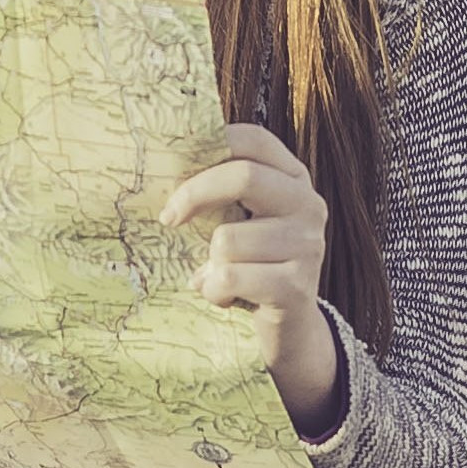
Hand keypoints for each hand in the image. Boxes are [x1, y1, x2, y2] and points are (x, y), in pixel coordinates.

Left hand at [165, 120, 342, 429]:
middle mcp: (308, 204)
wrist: (287, 328)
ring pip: (228, 239)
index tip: (176, 170)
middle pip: (243, 176)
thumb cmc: (251, 265)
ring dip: (208, 264)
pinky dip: (213, 291)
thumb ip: (219, 192)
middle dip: (194, 195)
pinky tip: (222, 296)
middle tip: (169, 218)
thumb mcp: (239, 220)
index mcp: (293, 178)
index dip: (211, 146)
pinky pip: (230, 278)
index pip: (253, 139)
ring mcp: (307, 245)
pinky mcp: (296, 286)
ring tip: (217, 276)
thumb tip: (158, 166)